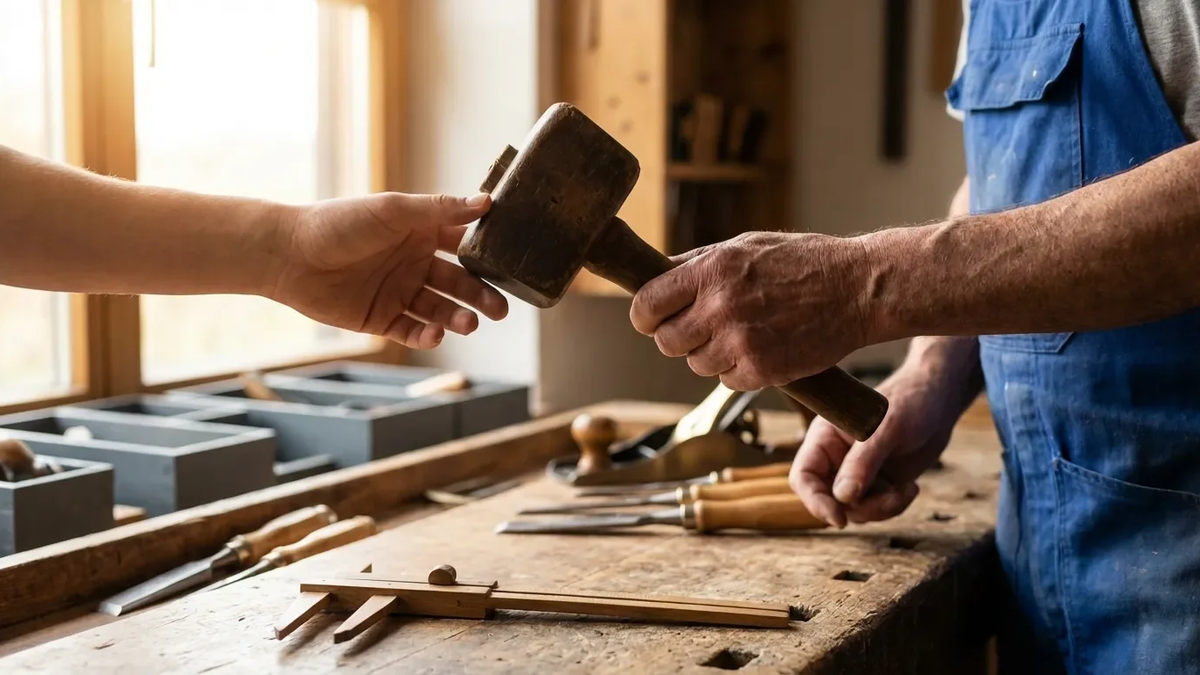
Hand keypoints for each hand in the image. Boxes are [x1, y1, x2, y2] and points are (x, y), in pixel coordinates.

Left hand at [270, 192, 507, 348]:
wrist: (289, 254)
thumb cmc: (339, 223)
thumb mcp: (393, 210)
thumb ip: (440, 210)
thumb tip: (487, 202)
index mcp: (421, 233)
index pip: (465, 244)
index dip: (489, 254)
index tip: (516, 263)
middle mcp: (415, 263)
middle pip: (459, 284)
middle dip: (482, 296)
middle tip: (501, 310)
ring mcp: (399, 293)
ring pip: (440, 310)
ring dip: (458, 317)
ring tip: (470, 323)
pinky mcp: (382, 319)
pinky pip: (413, 331)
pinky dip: (427, 335)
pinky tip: (435, 333)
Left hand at [629, 231, 870, 389]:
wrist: (858, 288)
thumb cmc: (803, 262)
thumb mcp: (745, 245)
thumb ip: (697, 262)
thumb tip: (654, 273)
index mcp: (711, 270)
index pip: (646, 306)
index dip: (645, 316)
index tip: (652, 319)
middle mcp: (720, 306)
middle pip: (666, 342)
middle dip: (678, 338)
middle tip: (701, 329)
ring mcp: (741, 342)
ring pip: (696, 364)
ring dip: (711, 355)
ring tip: (742, 333)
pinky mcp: (762, 371)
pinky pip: (727, 382)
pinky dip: (739, 372)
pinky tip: (762, 349)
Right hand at [788, 366, 961, 527]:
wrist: (939, 401)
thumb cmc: (909, 402)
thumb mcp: (886, 430)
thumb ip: (863, 462)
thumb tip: (843, 498)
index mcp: (824, 438)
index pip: (803, 477)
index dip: (815, 501)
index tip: (840, 520)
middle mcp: (835, 459)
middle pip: (829, 500)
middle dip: (860, 507)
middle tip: (891, 496)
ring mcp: (856, 474)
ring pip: (853, 510)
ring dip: (881, 508)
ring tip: (908, 489)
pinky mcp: (876, 484)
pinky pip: (875, 510)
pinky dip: (893, 507)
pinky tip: (910, 488)